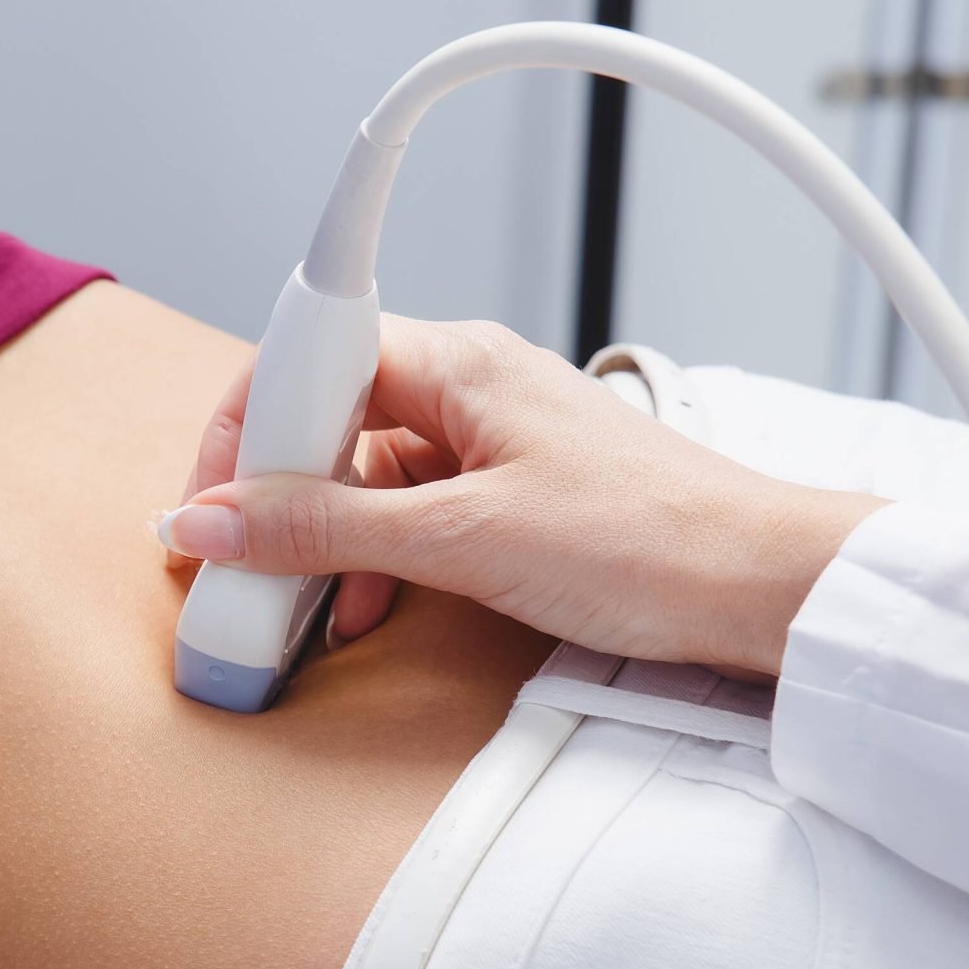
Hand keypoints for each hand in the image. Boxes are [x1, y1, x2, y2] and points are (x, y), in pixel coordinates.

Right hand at [163, 318, 882, 674]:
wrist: (763, 586)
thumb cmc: (644, 543)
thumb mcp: (460, 540)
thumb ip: (325, 529)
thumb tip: (211, 521)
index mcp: (453, 360)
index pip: (303, 361)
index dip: (240, 434)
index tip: (205, 509)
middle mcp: (465, 384)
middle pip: (323, 420)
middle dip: (272, 499)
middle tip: (235, 571)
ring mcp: (487, 440)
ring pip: (361, 475)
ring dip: (321, 542)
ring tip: (295, 608)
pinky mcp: (508, 493)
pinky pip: (407, 512)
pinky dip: (371, 559)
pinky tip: (359, 608)